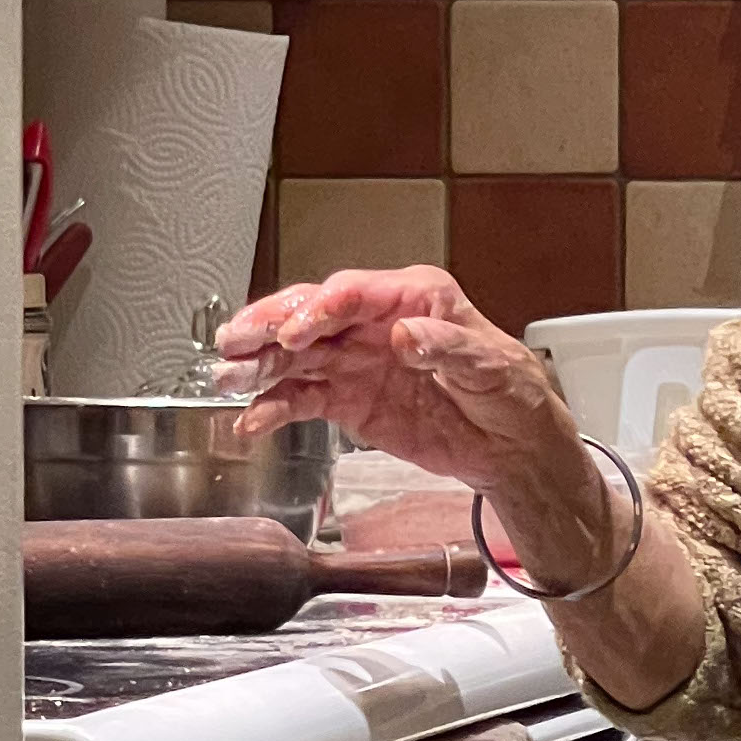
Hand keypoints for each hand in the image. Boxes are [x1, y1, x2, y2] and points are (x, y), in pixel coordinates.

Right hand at [218, 267, 606, 551]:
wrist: (512, 447)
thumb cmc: (512, 392)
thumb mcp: (492, 365)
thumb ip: (448, 348)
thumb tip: (405, 335)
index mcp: (414, 298)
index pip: (356, 293)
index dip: (321, 308)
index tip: (297, 330)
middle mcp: (375, 322)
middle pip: (313, 316)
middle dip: (271, 326)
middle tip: (237, 339)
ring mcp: (356, 361)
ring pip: (297, 355)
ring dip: (260, 365)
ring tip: (227, 377)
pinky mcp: (347, 399)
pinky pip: (302, 398)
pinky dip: (274, 408)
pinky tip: (251, 420)